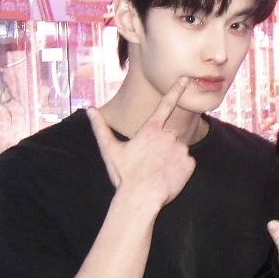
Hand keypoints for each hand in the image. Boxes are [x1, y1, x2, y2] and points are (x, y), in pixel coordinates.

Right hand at [86, 78, 196, 211]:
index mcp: (151, 130)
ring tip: (157, 172)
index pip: (165, 104)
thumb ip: (100, 127)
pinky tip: (167, 177)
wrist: (141, 199)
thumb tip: (89, 109)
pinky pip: (186, 163)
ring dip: (170, 158)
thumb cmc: (124, 175)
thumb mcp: (110, 150)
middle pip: (168, 137)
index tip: (184, 79)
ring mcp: (181, 149)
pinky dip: (179, 169)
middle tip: (148, 163)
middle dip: (161, 147)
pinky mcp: (190, 164)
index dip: (175, 90)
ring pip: (177, 150)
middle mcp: (169, 136)